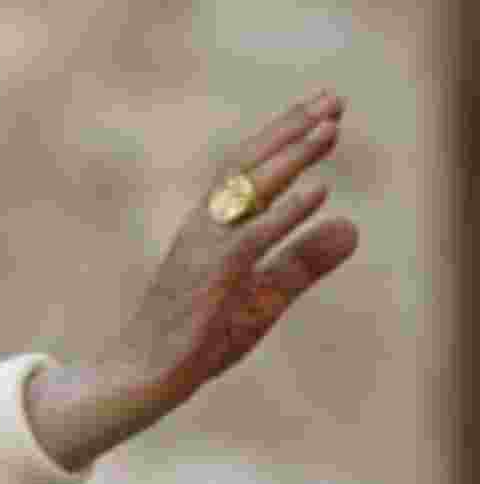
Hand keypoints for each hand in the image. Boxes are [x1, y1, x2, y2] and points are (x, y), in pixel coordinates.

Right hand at [118, 89, 358, 406]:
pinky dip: (284, 213)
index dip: (286, 139)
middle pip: (246, 165)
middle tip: (333, 97)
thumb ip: (302, 262)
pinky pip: (249, 238)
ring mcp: (202, 250)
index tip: (324, 112)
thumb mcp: (262, 295)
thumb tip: (353, 226)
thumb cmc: (194, 337)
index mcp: (211, 228)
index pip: (248, 172)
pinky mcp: (208, 279)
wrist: (142, 374)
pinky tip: (318, 190)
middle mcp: (203, 227)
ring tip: (329, 128)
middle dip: (290, 130)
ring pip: (245, 191)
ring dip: (290, 157)